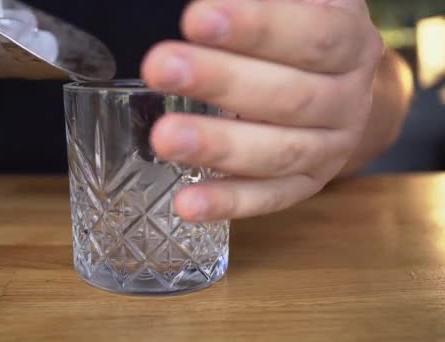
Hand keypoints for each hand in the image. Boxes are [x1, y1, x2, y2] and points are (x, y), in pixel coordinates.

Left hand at [141, 0, 383, 220]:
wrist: (336, 86)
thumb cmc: (300, 37)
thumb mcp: (297, 6)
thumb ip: (260, 5)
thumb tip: (209, 6)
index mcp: (351, 44)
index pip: (312, 37)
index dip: (256, 28)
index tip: (197, 18)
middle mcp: (349, 100)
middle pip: (290, 97)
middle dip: (222, 83)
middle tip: (161, 69)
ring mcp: (330, 150)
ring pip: (278, 153)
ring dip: (218, 147)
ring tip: (164, 138)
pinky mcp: (305, 185)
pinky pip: (268, 198)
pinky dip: (227, 202)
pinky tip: (187, 203)